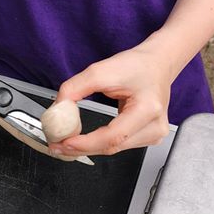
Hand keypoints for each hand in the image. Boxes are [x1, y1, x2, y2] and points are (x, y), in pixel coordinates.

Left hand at [49, 44, 171, 156]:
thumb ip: (75, 88)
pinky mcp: (149, 137)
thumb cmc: (136, 65)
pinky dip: (98, 144)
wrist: (157, 64)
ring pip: (114, 149)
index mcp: (148, 109)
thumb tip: (57, 108)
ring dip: (88, 148)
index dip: (86, 143)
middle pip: (112, 147)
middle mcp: (155, 126)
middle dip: (81, 148)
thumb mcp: (101, 70)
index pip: (113, 135)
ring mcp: (154, 134)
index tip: (64, 142)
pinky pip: (119, 145)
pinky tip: (83, 141)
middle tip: (56, 145)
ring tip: (65, 142)